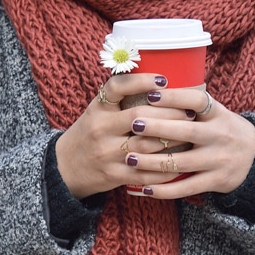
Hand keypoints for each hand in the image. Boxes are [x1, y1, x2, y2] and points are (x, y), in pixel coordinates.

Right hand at [55, 74, 193, 198]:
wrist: (64, 168)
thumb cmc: (89, 134)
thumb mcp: (96, 111)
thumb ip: (120, 99)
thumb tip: (160, 82)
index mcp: (97, 109)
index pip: (117, 87)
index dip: (141, 81)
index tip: (163, 79)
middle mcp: (100, 129)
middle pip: (140, 117)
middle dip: (170, 113)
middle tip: (190, 111)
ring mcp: (107, 154)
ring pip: (147, 145)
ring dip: (173, 139)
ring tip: (190, 133)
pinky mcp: (114, 175)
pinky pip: (146, 173)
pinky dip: (166, 168)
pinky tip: (180, 162)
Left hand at [123, 87, 254, 198]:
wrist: (254, 158)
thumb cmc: (222, 130)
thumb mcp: (215, 113)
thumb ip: (191, 105)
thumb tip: (151, 87)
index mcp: (219, 114)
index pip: (198, 100)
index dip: (175, 97)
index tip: (151, 94)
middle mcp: (220, 136)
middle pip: (187, 132)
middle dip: (158, 128)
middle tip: (133, 123)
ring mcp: (219, 160)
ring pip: (182, 162)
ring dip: (152, 162)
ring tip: (129, 158)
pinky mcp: (215, 181)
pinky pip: (186, 187)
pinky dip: (164, 190)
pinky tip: (144, 188)